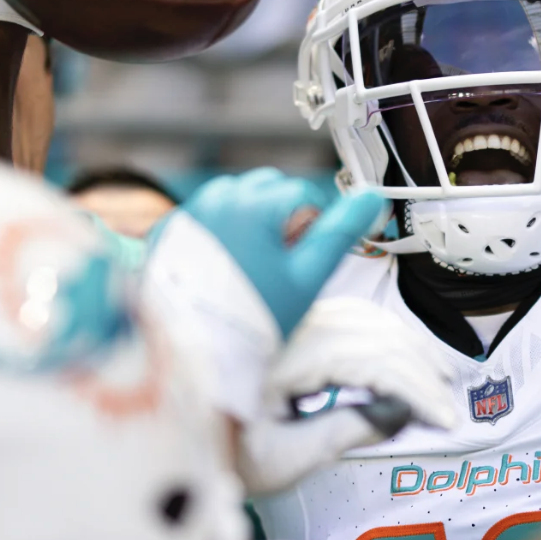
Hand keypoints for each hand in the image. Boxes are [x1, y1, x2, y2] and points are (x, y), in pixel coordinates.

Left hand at [183, 170, 387, 337]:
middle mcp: (218, 197)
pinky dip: (221, 231)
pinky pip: (207, 214)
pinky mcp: (168, 230)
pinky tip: (223, 268)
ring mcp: (189, 211)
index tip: (302, 260)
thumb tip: (372, 198)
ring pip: (238, 197)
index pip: (303, 193)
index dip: (312, 227)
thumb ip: (340, 231)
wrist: (192, 351)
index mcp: (255, 203)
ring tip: (250, 268)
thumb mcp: (307, 277)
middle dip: (281, 216)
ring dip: (252, 220)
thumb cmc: (254, 317)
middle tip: (278, 266)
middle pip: (269, 188)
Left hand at [237, 299, 457, 495]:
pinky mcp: (295, 322)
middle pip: (378, 335)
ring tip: (438, 382)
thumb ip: (342, 433)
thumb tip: (400, 413)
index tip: (444, 420)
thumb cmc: (223, 450)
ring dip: (411, 349)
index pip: (372, 361)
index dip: (416, 389)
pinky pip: (354, 318)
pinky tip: (405, 359)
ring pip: (370, 319)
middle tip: (446, 409)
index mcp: (285, 361)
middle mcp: (291, 328)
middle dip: (421, 371)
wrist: (180, 431)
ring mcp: (293, 320)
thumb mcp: (281, 458)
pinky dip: (388, 336)